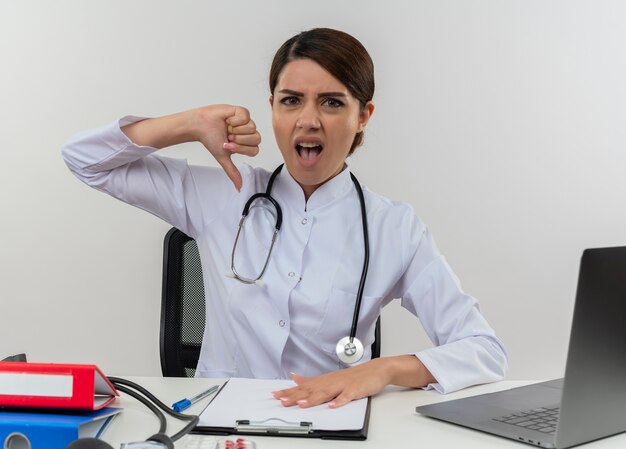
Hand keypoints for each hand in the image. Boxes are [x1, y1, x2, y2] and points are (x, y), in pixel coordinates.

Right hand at [193, 105, 260, 190]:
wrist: (200, 125)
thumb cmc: (211, 139)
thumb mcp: (223, 157)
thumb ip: (232, 172)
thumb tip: (239, 188)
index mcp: (246, 144)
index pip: (254, 150)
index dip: (242, 149)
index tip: (229, 145)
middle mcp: (248, 133)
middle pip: (257, 139)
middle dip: (240, 140)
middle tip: (228, 136)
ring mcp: (246, 121)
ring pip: (252, 127)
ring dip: (236, 129)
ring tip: (227, 128)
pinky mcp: (241, 111)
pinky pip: (246, 116)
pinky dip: (235, 120)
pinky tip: (227, 120)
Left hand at [271, 359, 391, 408]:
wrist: (375, 369)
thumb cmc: (352, 376)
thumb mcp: (329, 377)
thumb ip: (311, 380)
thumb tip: (294, 377)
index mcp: (324, 381)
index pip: (303, 387)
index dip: (289, 391)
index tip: (275, 395)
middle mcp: (331, 382)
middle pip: (310, 390)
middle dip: (296, 396)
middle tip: (281, 400)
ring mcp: (342, 386)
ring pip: (326, 393)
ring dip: (313, 399)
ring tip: (301, 404)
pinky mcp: (354, 390)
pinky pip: (346, 397)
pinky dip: (339, 401)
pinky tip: (332, 406)